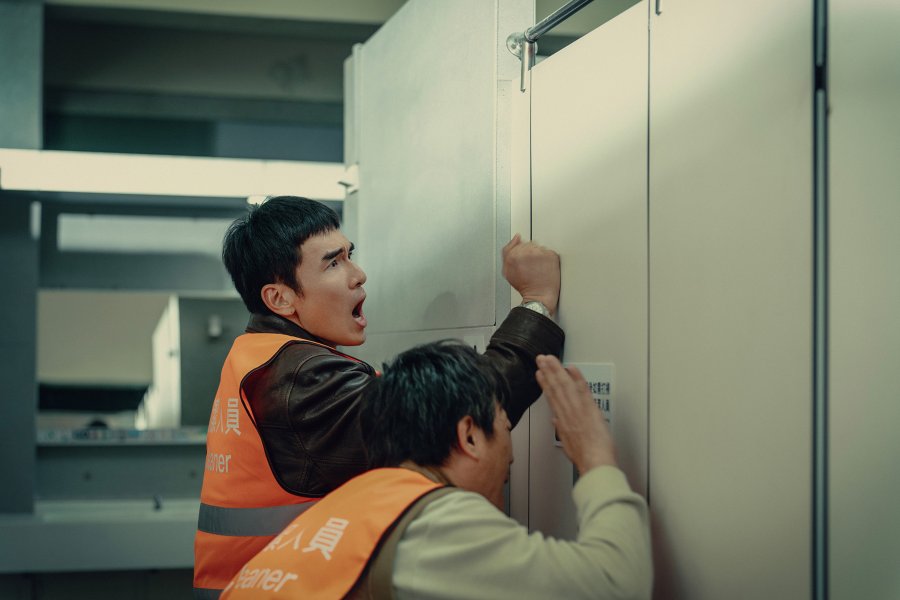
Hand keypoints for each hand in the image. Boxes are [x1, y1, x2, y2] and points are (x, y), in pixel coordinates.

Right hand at [502, 234, 560, 315]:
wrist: (539, 295)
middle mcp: (527, 251)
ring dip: (539, 255)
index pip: (520, 243)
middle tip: (531, 266)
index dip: (522, 252)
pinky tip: (544, 267)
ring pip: (539, 247)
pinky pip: (548, 252)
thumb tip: (516, 237)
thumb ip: (507, 251)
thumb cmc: (524, 286)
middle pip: (530, 244)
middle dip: (530, 253)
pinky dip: (547, 258)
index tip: (525, 260)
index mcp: (515, 254)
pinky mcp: (551, 255)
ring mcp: (540, 253)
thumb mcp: (507, 270)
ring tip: (538, 267)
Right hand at [535, 355, 616, 474]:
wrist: (595, 463)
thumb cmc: (584, 458)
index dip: (545, 384)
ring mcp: (578, 409)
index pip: (551, 398)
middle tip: (541, 359)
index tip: (540, 374)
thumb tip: (556, 422)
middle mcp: (568, 413)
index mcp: (562, 421)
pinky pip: (582, 389)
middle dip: (548, 371)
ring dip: (557, 370)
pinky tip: (571, 367)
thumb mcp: (568, 445)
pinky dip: (577, 377)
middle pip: (555, 388)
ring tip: (550, 359)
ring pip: (565, 386)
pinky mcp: (590, 409)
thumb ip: (561, 430)